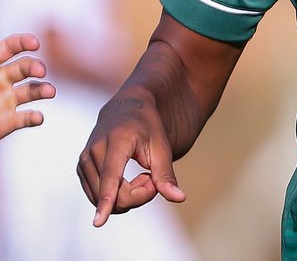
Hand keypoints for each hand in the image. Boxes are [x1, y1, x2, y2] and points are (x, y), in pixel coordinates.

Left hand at [1, 33, 54, 140]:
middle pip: (25, 67)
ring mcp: (8, 101)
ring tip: (49, 92)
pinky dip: (34, 117)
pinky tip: (37, 117)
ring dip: (43, 89)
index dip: (23, 42)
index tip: (35, 43)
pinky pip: (26, 118)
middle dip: (35, 66)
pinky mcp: (9, 121)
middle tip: (41, 71)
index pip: (9, 48)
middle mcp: (2, 81)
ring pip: (32, 90)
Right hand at [77, 90, 186, 225]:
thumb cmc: (148, 127)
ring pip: (104, 199)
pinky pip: (98, 196)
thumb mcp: (162, 147)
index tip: (99, 221)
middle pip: (113, 195)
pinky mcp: (81, 169)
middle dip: (138, 194)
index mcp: (117, 141)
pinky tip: (125, 178)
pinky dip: (115, 194)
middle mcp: (94, 151)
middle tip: (151, 178)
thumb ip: (166, 175)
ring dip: (127, 194)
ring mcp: (84, 161)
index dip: (107, 200)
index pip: (111, 176)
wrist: (125, 109)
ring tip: (139, 174)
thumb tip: (179, 198)